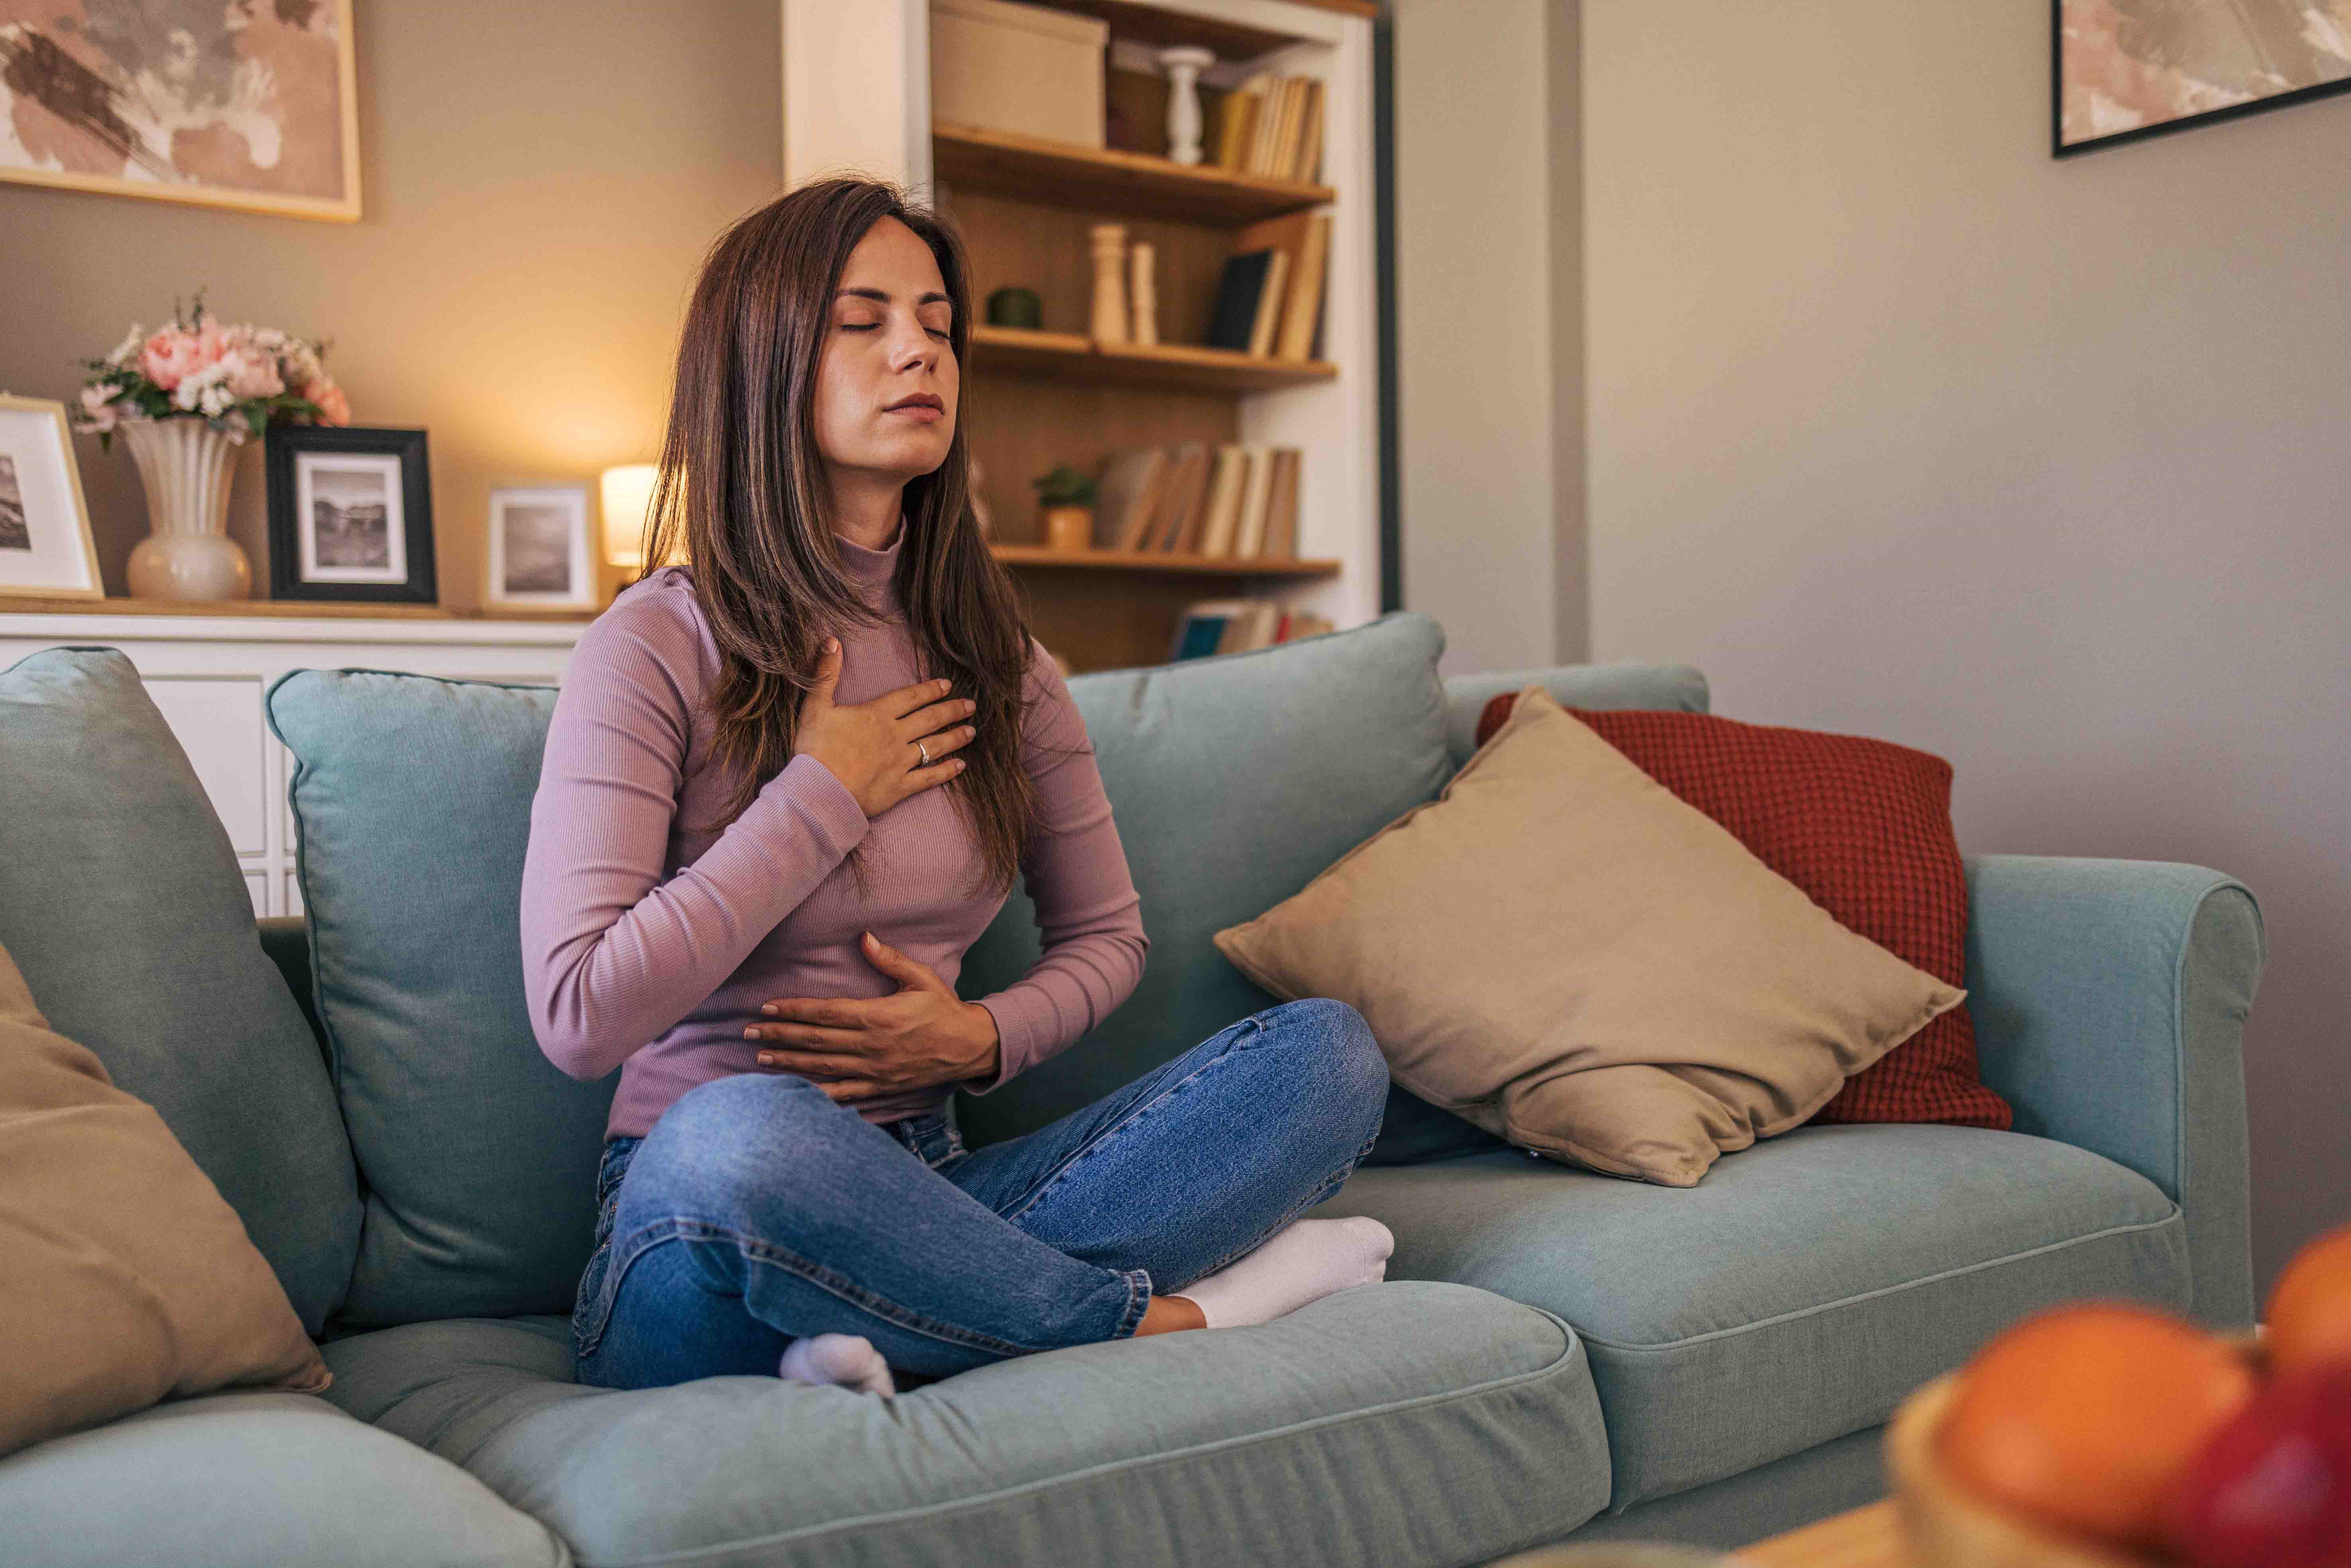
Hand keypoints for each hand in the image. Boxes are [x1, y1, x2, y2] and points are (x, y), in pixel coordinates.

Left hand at [748, 930, 1001, 1102]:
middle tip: (748, 1031)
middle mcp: (870, 1046)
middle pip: (815, 1041)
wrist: (969, 1047)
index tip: (766, 1006)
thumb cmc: (943, 1009)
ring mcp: (873, 1071)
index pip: (825, 1013)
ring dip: (788, 1062)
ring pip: (822, 1068)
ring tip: (760, 1058)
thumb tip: (864, 937)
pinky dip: (816, 1095)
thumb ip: (890, 959)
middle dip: (779, 1035)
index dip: (793, 1010)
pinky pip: (842, 1094)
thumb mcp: (921, 978)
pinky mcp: (879, 1088)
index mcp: (877, 1017)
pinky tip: (793, 1094)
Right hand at [795, 638, 976, 817]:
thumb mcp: (815, 706)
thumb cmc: (814, 749)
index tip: (947, 685)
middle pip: (930, 719)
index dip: (930, 690)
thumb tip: (831, 641)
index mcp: (877, 714)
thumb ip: (826, 674)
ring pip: (935, 746)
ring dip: (955, 737)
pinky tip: (961, 766)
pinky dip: (946, 772)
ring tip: (972, 731)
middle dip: (952, 710)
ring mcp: (900, 762)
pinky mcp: (900, 787)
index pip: (910, 697)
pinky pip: (929, 777)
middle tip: (971, 705)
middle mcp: (894, 735)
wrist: (818, 790)